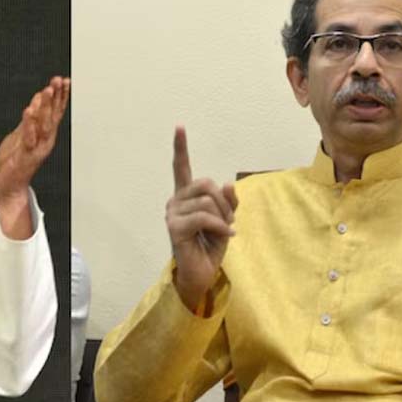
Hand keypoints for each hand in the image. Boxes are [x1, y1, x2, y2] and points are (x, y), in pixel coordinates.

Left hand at [0, 76, 70, 238]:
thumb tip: (38, 98)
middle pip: (52, 116)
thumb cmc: (15, 161)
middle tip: (58, 82)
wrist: (9, 185)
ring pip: (43, 125)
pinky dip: (29, 125)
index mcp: (44, 134)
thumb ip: (32, 117)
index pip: (55, 112)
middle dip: (56, 98)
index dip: (61, 96)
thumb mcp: (23, 133)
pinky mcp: (25, 156)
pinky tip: (29, 112)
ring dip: (45, 108)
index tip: (64, 81)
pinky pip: (28, 138)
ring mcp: (36, 148)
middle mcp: (44, 141)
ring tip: (46, 92)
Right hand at [166, 126, 236, 309]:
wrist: (202, 274)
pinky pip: (204, 216)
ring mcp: (172, 214)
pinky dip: (220, 225)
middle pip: (206, 183)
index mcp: (186, 197)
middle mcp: (175, 201)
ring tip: (224, 231)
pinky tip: (225, 235)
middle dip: (224, 202)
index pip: (181, 168)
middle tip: (228, 221)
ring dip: (223, 217)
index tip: (180, 127)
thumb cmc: (210, 246)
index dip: (181, 148)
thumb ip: (228, 201)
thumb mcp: (226, 220)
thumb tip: (226, 184)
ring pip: (207, 201)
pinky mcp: (174, 227)